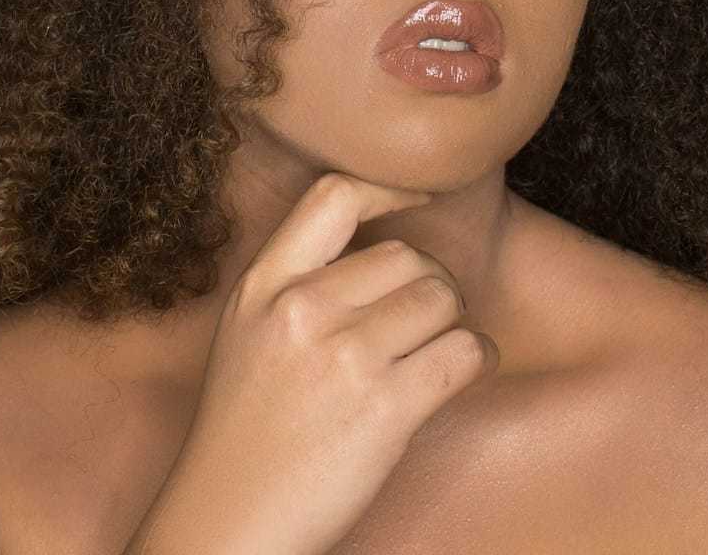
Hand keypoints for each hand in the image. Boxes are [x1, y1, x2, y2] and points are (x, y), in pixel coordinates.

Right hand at [124, 171, 500, 554]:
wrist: (230, 522)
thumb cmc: (244, 436)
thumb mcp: (245, 336)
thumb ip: (295, 287)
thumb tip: (379, 257)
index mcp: (263, 287)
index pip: (334, 196)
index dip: (392, 186)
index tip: (424, 194)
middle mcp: (302, 310)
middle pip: (406, 255)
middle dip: (430, 284)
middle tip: (425, 320)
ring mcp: (344, 357)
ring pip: (442, 299)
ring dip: (454, 323)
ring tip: (439, 351)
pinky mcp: (385, 407)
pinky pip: (464, 352)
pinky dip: (477, 359)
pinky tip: (462, 372)